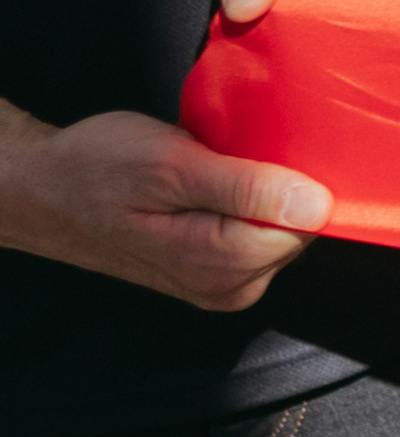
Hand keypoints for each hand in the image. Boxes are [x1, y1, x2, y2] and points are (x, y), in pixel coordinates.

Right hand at [0, 110, 333, 311]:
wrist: (44, 189)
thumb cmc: (96, 169)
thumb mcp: (171, 164)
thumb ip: (248, 189)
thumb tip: (317, 206)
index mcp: (223, 266)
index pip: (311, 222)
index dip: (293, 176)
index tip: (254, 149)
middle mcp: (231, 286)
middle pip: (301, 228)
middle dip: (278, 185)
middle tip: (226, 154)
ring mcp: (224, 283)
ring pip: (283, 228)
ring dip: (261, 191)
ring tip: (213, 168)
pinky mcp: (216, 270)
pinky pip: (259, 231)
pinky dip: (247, 201)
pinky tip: (213, 183)